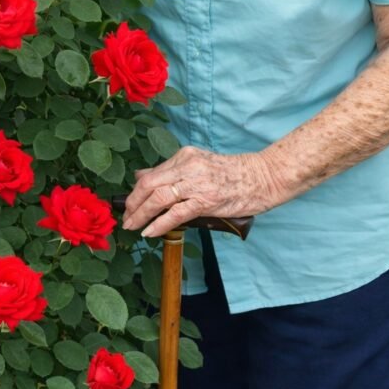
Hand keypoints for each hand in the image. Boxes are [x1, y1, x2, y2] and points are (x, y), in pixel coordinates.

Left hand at [122, 145, 285, 237]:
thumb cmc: (233, 174)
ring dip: (141, 214)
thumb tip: (140, 176)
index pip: (150, 174)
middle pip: (149, 185)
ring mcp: (196, 183)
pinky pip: (176, 213)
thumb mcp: (199, 165)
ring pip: (158, 198)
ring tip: (132, 226)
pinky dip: (159, 223)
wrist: (263, 177)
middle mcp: (187, 165)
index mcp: (184, 156)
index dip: (135, 191)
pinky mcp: (206, 200)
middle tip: (125, 218)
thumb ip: (171, 171)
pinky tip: (149, 232)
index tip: (128, 204)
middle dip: (133, 203)